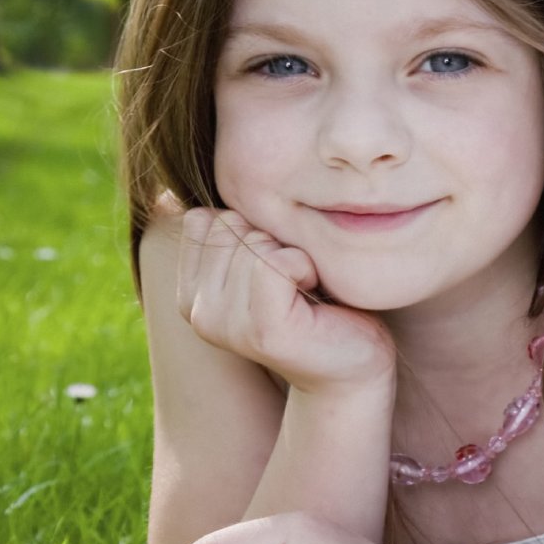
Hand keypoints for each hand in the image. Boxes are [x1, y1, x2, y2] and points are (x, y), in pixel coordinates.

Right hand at [174, 206, 395, 396]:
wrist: (353, 364)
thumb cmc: (319, 305)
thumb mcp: (268, 260)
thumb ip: (235, 231)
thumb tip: (207, 179)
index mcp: (191, 291)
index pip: (205, 218)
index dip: (253, 229)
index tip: (277, 266)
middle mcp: (197, 311)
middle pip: (230, 225)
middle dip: (274, 241)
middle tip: (295, 282)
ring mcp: (224, 324)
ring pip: (254, 242)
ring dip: (294, 256)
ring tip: (306, 291)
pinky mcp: (262, 330)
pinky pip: (276, 263)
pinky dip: (305, 267)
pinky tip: (314, 295)